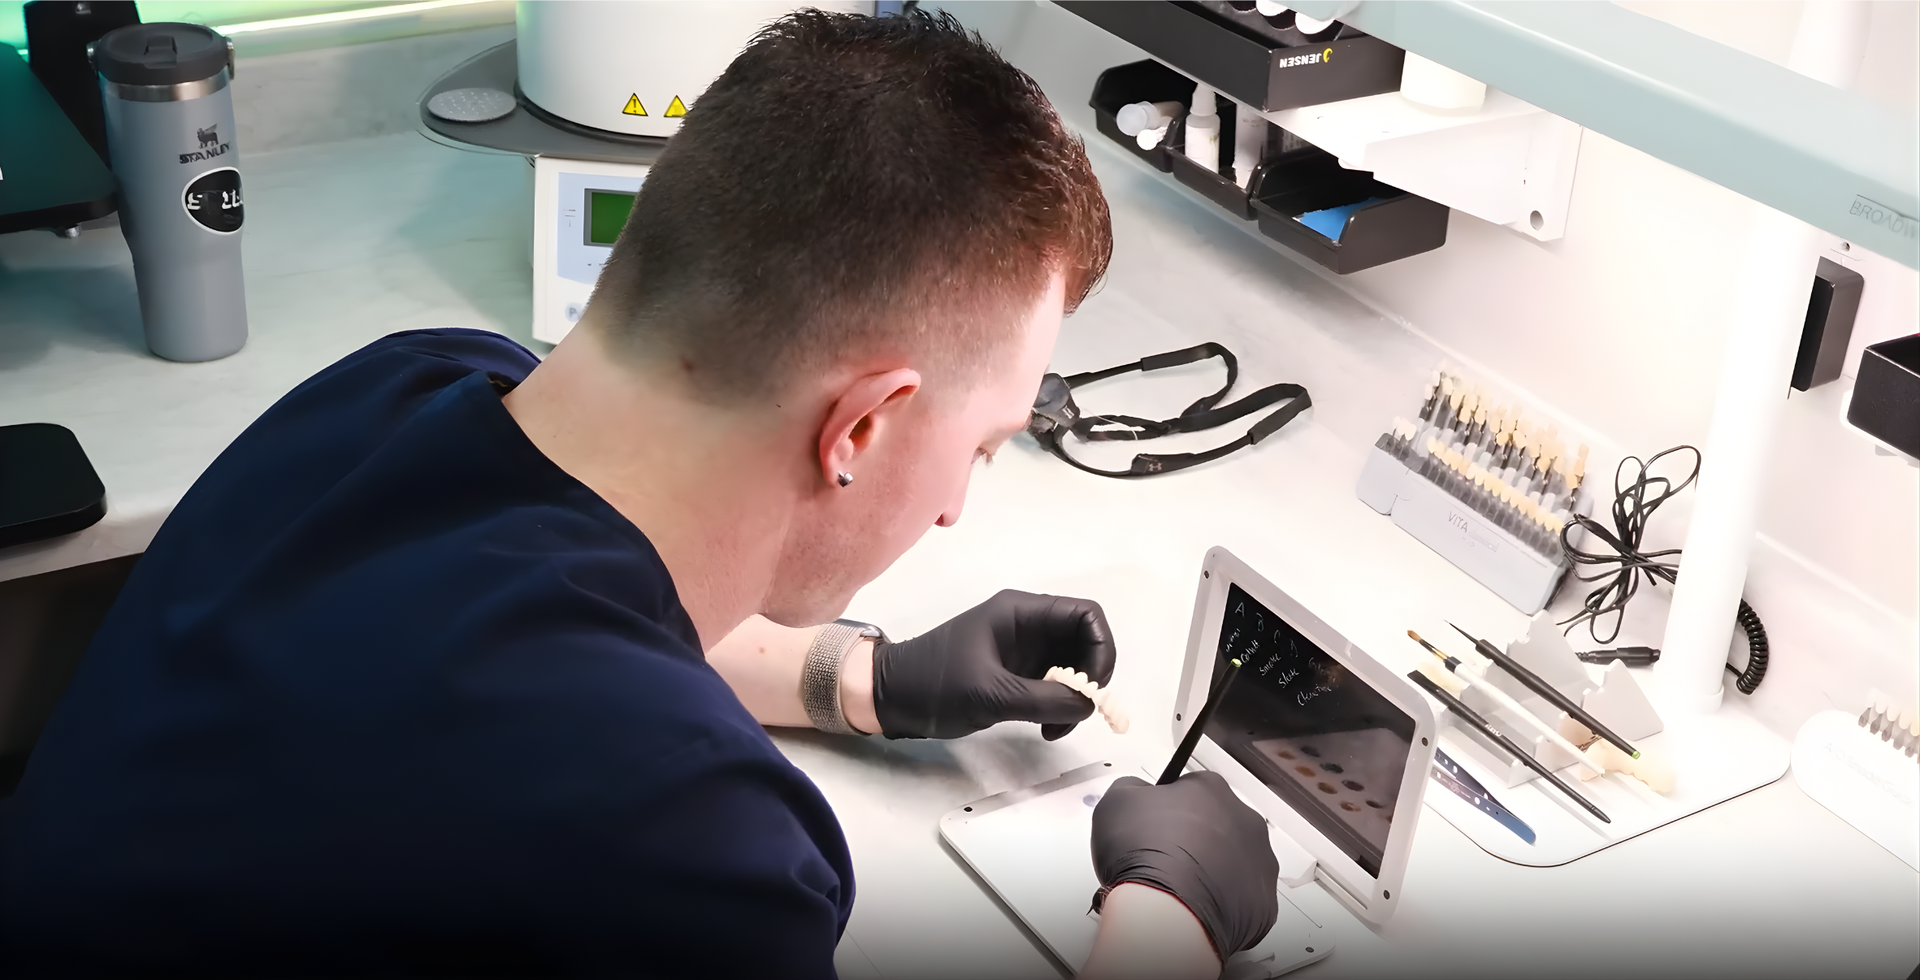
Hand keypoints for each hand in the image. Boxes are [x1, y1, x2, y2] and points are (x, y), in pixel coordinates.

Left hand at [871, 590, 1114, 739]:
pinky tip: (1047, 728)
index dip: (1101, 647)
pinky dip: (1060, 707)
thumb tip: (1088, 704)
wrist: (889, 697)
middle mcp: (1028, 626)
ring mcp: (1024, 650)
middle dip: (1089, 679)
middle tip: (1077, 712)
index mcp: (1020, 612)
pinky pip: (1055, 686)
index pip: (1085, 614)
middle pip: (1084, 642)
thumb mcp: (990, 693)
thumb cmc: (932, 684)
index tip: (1093, 686)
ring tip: (1056, 729)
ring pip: (1073, 668)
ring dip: (1074, 699)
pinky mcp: (1017, 674)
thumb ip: (1044, 699)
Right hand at [1090, 772, 1277, 958]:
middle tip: (1164, 856)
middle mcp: (1244, 820)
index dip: (1168, 807)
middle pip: (1218, 823)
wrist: (1165, 911)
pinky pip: (1243, 896)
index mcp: (1211, 789)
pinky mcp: (1263, 901)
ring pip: (1235, 859)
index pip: (1192, 789)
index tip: (1154, 824)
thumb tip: (1136, 792)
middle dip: (1195, 837)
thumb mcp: (1116, 800)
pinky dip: (1224, 900)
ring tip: (1179, 885)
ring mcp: (1258, 861)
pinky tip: (1197, 905)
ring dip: (1212, 867)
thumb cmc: (1145, 857)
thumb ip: (1132, 787)